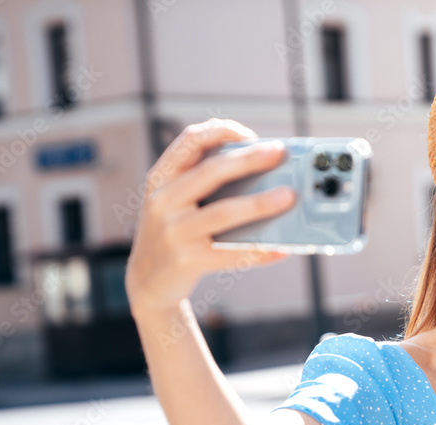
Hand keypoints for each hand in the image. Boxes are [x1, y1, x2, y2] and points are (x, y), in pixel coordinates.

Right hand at [125, 118, 297, 314]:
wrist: (147, 281)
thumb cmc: (173, 232)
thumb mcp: (173, 200)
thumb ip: (203, 181)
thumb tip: (262, 169)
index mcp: (161, 178)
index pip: (189, 140)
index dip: (222, 131)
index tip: (251, 135)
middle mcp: (163, 201)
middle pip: (210, 172)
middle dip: (248, 160)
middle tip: (279, 154)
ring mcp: (174, 233)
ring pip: (224, 213)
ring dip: (260, 203)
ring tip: (289, 196)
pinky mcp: (188, 262)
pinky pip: (231, 254)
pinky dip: (260, 250)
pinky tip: (282, 248)